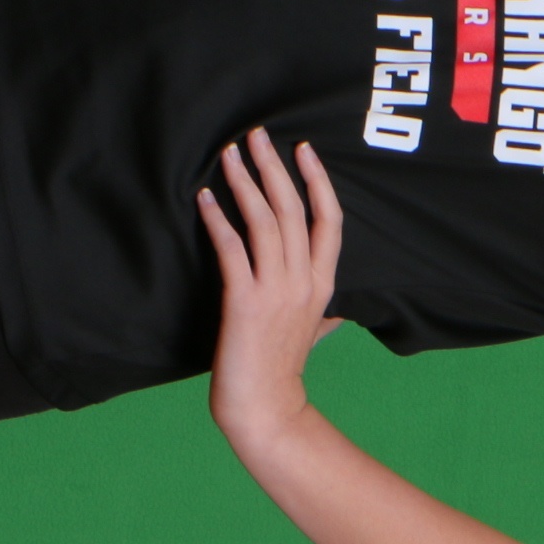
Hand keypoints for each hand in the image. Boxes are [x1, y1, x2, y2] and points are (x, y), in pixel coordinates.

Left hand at [196, 126, 345, 446]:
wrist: (265, 408)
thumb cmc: (284, 371)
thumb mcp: (316, 335)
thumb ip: (326, 316)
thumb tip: (338, 311)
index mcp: (323, 284)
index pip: (329, 220)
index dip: (317, 181)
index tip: (303, 150)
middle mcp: (303, 281)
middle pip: (292, 210)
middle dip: (274, 167)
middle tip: (257, 135)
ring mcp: (274, 290)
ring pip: (263, 222)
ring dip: (244, 183)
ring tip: (228, 154)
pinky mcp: (243, 302)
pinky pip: (231, 249)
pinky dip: (218, 220)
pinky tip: (205, 199)